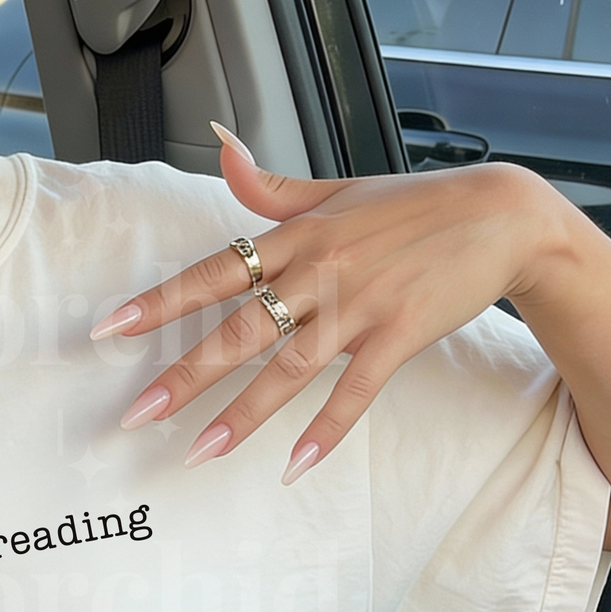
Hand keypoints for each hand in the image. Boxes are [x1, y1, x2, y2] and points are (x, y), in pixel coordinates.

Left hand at [91, 125, 577, 480]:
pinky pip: (356, 393)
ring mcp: (359, 308)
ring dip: (242, 415)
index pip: (211, 272)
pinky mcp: (398, 337)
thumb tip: (220, 146)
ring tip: (198, 453)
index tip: (109, 328)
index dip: (158, 301)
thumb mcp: (334, 189)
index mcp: (296, 237)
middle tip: (135, 414)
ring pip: (287, 369)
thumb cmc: (412, 205)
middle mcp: (318, 273)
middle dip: (183, 375)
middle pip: (238, 331)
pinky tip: (294, 465)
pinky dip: (326, 429)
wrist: (501, 215)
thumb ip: (269, 186)